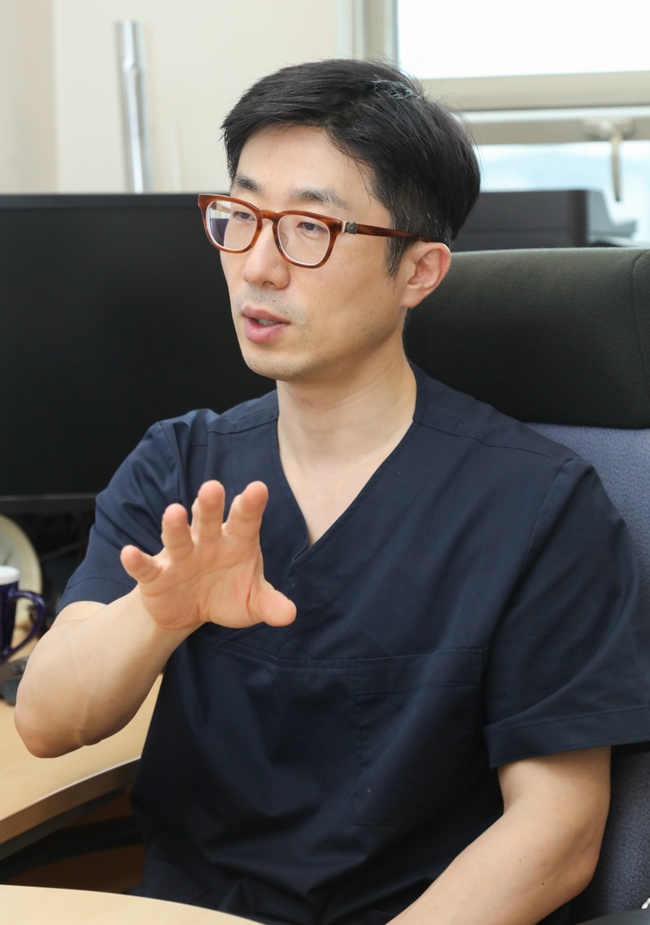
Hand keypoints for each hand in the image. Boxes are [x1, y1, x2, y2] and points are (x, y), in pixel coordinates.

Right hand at [120, 480, 296, 632]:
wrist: (191, 612)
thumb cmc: (227, 595)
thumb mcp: (253, 603)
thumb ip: (270, 605)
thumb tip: (289, 614)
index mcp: (236, 541)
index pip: (245, 520)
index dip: (251, 504)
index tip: (258, 489)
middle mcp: (207, 542)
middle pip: (208, 520)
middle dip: (210, 505)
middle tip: (213, 488)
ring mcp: (180, 556)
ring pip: (177, 537)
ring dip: (175, 526)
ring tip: (173, 512)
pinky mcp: (157, 575)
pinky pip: (146, 567)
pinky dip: (137, 561)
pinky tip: (129, 553)